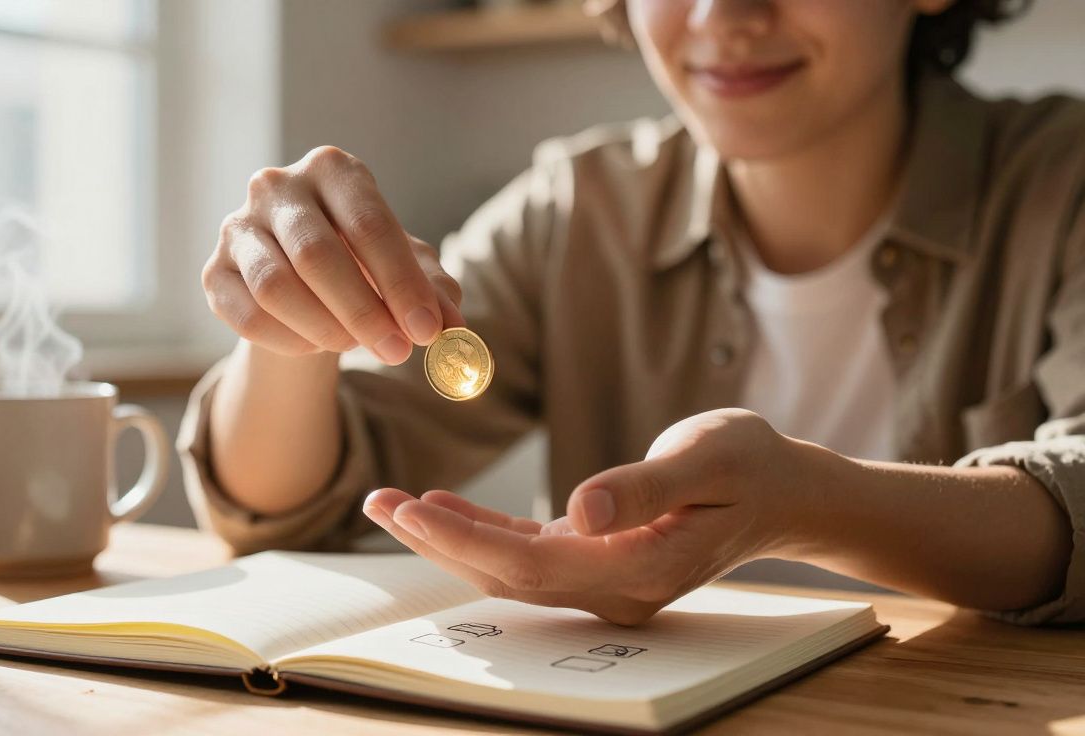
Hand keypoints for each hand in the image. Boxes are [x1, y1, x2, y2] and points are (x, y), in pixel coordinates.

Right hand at [202, 146, 464, 364]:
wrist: (303, 281)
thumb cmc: (364, 264)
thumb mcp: (405, 271)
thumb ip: (433, 292)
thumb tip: (453, 327)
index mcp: (334, 170)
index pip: (369, 225)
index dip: (401, 282)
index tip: (428, 330)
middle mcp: (278, 187)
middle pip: (318, 255)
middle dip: (364, 312)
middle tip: (397, 352)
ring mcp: (238, 226)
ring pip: (276, 287)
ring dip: (325, 329)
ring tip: (354, 346)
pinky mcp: (214, 271)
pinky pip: (247, 315)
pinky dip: (289, 341)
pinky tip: (315, 346)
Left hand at [363, 409, 817, 624]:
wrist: (784, 491)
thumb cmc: (749, 465)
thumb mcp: (705, 459)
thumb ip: (644, 486)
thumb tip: (580, 511)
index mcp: (640, 567)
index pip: (532, 564)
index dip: (465, 541)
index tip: (410, 510)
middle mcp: (617, 589)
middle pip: (509, 575)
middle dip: (438, 542)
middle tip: (378, 502)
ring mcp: (607, 581)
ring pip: (511, 569)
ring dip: (450, 539)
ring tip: (394, 504)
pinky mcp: (599, 560)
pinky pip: (529, 555)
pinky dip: (483, 533)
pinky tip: (445, 509)